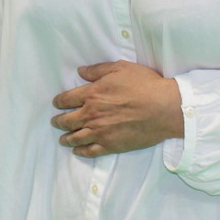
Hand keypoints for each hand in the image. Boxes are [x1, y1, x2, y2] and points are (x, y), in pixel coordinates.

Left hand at [50, 61, 183, 157]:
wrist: (164, 108)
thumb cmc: (144, 85)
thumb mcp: (119, 68)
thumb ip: (97, 70)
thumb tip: (80, 71)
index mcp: (92, 94)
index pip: (67, 99)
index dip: (59, 102)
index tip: (56, 103)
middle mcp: (92, 115)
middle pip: (67, 120)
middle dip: (58, 121)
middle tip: (55, 122)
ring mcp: (101, 132)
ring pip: (76, 137)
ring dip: (66, 138)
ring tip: (62, 139)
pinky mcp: (112, 145)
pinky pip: (91, 151)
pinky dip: (81, 151)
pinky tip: (77, 151)